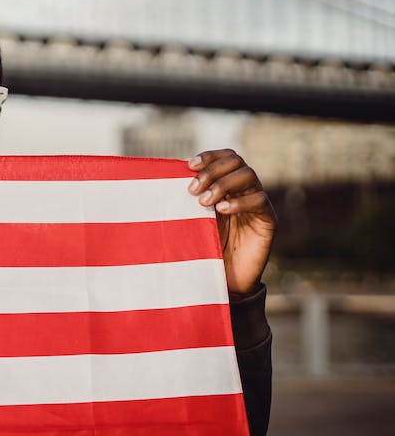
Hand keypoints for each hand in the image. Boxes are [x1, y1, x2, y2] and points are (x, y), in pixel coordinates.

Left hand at [188, 149, 275, 293]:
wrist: (225, 279)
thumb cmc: (204, 247)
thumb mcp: (193, 218)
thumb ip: (188, 198)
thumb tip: (167, 174)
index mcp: (227, 184)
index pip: (225, 157)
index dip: (209, 156)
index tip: (189, 165)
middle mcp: (244, 189)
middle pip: (236, 161)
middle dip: (212, 170)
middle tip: (192, 189)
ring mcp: (257, 203)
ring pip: (249, 175)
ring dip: (223, 184)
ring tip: (203, 201)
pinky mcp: (268, 220)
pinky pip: (259, 200)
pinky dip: (238, 202)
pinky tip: (221, 210)